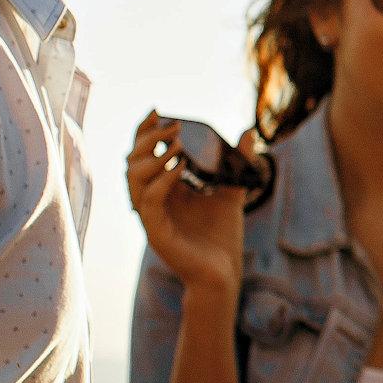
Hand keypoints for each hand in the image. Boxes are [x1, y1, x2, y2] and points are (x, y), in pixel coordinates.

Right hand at [127, 110, 249, 293]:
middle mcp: (152, 199)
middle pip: (133, 161)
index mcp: (164, 188)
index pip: (144, 154)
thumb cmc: (222, 236)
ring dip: (152, 158)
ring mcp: (151, 216)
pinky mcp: (156, 231)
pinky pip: (147, 202)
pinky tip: (179, 168)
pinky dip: (161, 182)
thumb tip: (249, 131)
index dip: (145, 131)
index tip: (158, 110)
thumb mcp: (232, 190)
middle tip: (173, 126)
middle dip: (149, 139)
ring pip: (132, 180)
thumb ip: (238, 162)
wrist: (224, 272)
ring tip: (178, 145)